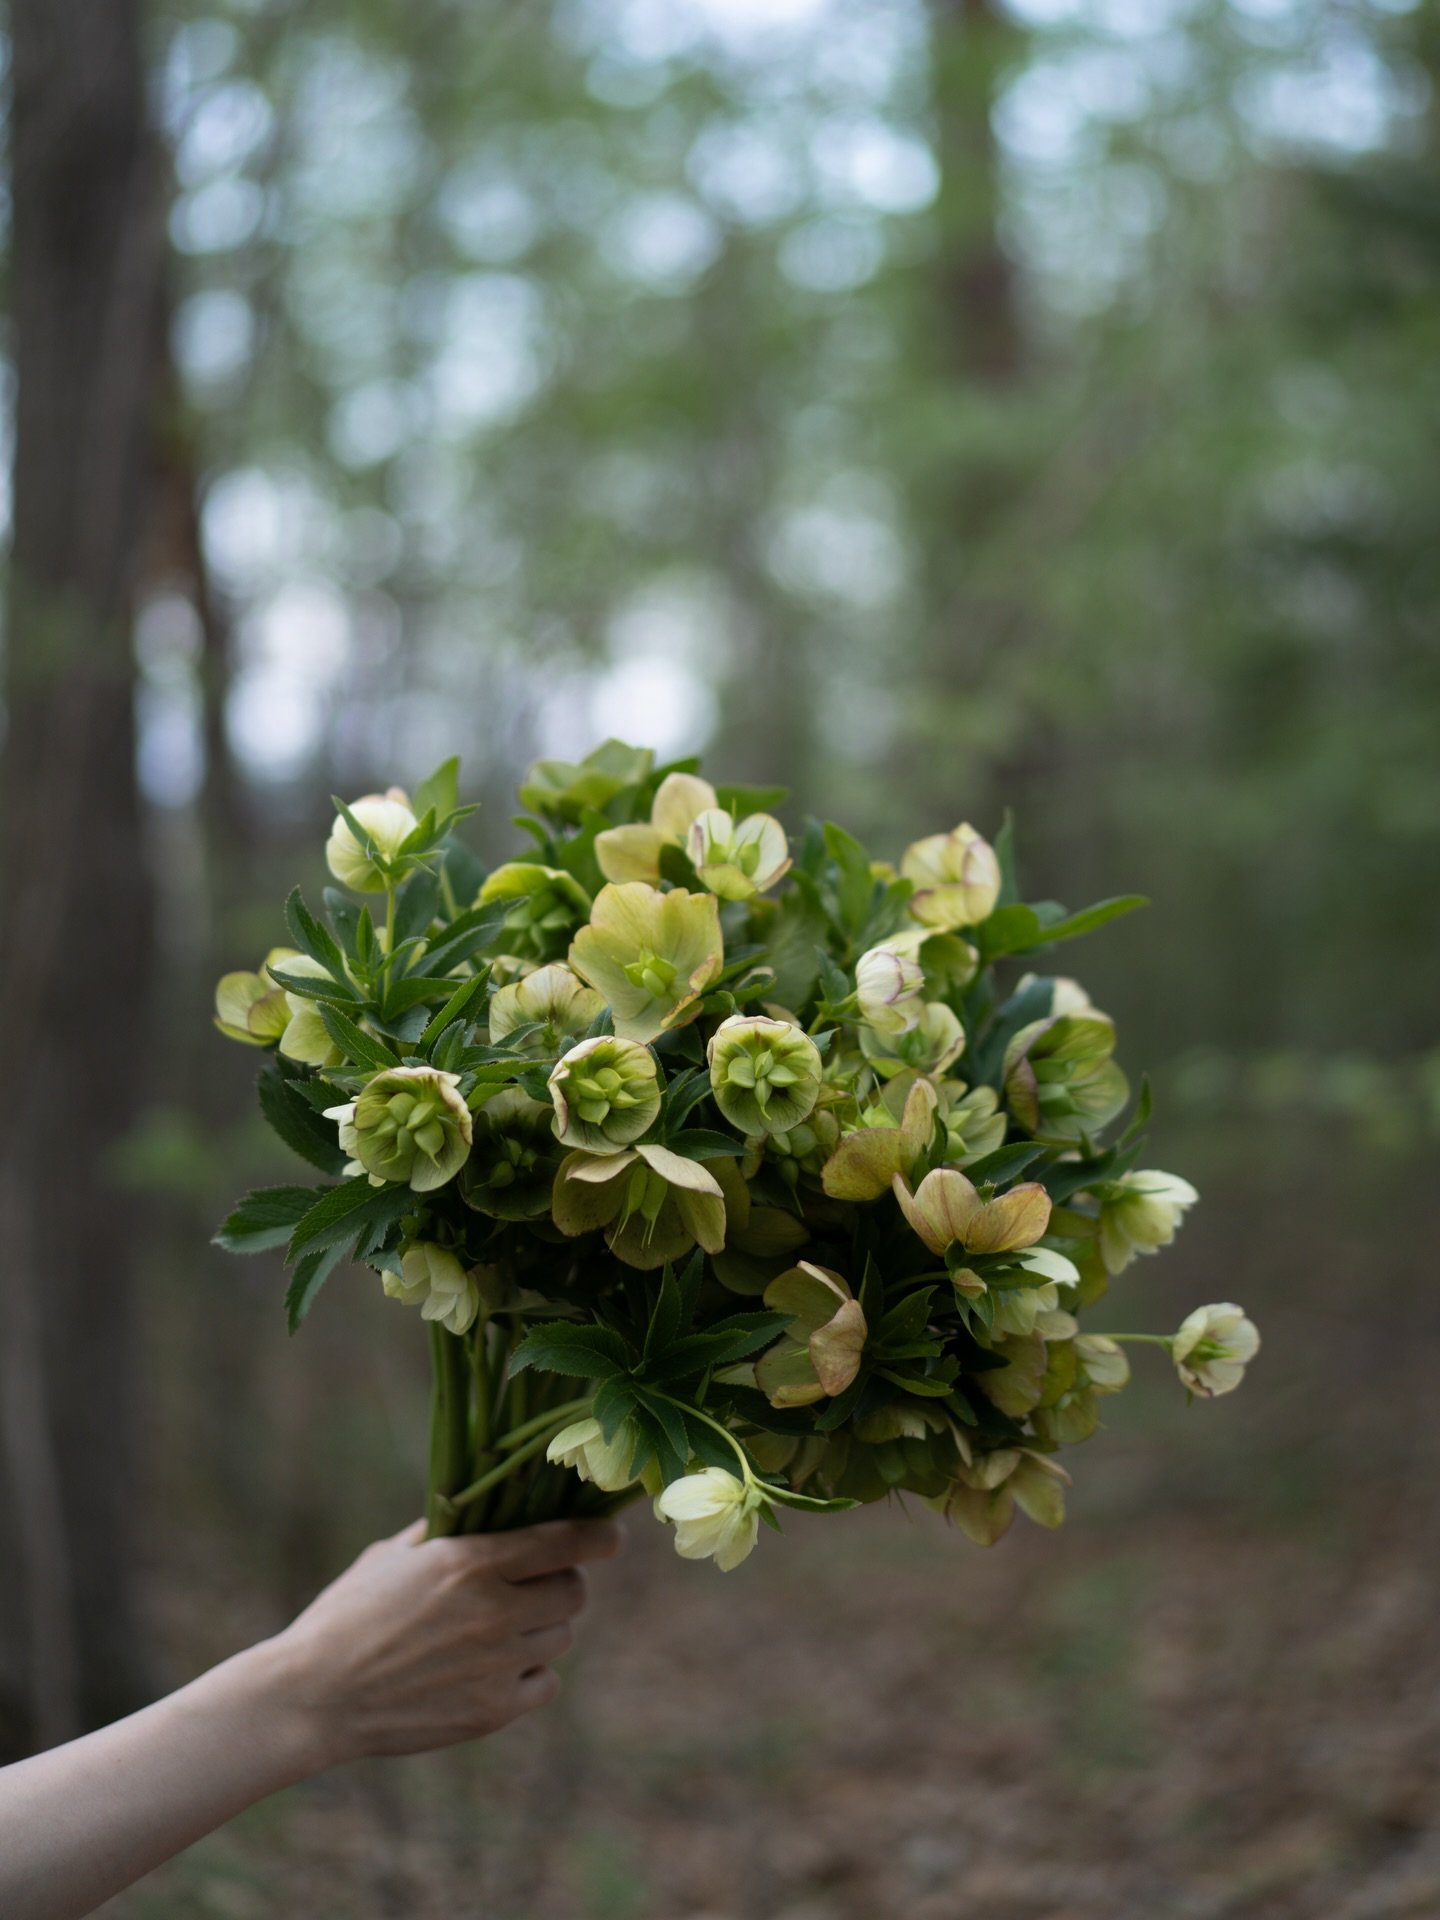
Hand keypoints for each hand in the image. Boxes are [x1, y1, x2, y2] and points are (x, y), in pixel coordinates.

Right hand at [267, 1516, 624, 1769]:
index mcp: (469, 1561)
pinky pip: (544, 1684)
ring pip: (560, 1637)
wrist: (314, 1696)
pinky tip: (496, 1670)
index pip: (564, 1541)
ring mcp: (496, 1664)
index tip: (613, 1536)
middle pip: (573, 1591)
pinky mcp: (492, 1711)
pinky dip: (530, 1676)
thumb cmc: (346, 1615)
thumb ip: (445, 1533)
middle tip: (537, 1586)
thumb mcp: (392, 1556)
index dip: (599, 1537)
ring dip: (542, 1629)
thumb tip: (484, 1506)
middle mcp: (492, 1610)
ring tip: (501, 1631)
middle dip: (563, 1584)